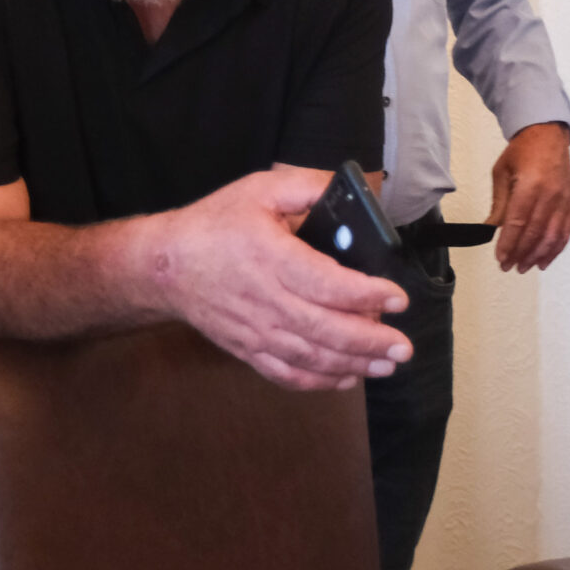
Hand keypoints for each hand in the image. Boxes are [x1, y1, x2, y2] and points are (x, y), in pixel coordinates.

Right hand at [147, 167, 412, 391]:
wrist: (166, 267)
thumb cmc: (215, 225)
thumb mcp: (260, 190)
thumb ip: (307, 187)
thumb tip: (351, 190)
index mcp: (271, 258)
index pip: (327, 284)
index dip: (367, 294)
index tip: (398, 298)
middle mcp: (266, 301)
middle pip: (327, 329)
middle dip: (371, 341)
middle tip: (403, 346)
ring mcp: (257, 332)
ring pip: (313, 357)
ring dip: (354, 364)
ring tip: (388, 364)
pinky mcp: (248, 350)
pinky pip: (288, 374)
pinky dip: (320, 382)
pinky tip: (348, 377)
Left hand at [487, 122, 569, 271]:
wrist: (547, 134)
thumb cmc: (522, 151)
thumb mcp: (501, 172)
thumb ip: (499, 204)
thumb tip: (491, 229)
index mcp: (531, 185)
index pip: (518, 222)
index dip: (509, 244)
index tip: (501, 258)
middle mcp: (550, 194)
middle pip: (536, 233)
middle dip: (521, 254)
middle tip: (509, 266)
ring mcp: (563, 199)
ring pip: (553, 236)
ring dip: (538, 255)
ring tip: (525, 267)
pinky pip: (566, 231)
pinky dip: (556, 248)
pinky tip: (545, 259)